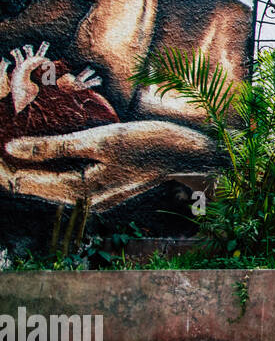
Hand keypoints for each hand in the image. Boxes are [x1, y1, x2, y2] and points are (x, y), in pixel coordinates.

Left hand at [1, 120, 218, 208]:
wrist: (190, 154)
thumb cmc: (149, 143)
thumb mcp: (100, 139)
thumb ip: (53, 145)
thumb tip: (10, 148)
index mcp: (78, 192)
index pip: (23, 182)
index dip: (0, 168)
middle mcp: (84, 201)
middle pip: (34, 186)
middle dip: (10, 167)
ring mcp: (95, 198)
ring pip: (50, 183)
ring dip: (30, 166)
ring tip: (11, 145)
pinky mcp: (105, 188)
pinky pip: (67, 179)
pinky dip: (51, 165)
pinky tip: (45, 150)